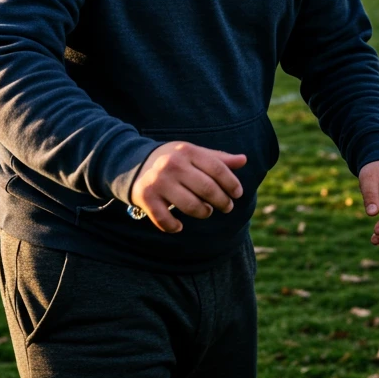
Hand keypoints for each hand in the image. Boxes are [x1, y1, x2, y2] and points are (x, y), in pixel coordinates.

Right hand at [129, 141, 246, 233]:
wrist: (134, 164)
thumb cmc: (173, 161)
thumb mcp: (194, 154)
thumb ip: (218, 159)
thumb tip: (244, 160)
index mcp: (187, 151)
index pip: (217, 168)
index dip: (231, 183)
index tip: (237, 194)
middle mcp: (172, 165)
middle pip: (207, 188)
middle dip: (222, 201)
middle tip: (227, 207)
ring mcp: (159, 182)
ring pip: (190, 206)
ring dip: (203, 212)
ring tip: (206, 211)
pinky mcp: (146, 197)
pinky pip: (165, 219)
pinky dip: (175, 226)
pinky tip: (180, 226)